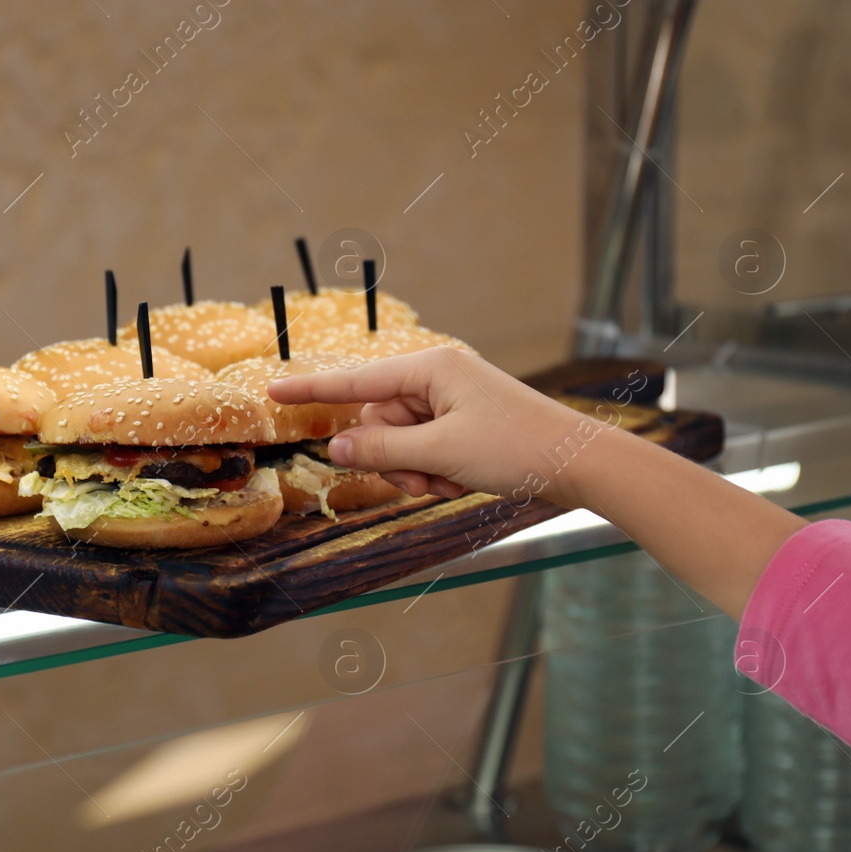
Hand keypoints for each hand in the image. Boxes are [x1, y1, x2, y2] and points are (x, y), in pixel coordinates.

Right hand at [268, 348, 606, 507]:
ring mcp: (452, 401)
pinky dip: (433, 471)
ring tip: (447, 483)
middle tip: (422, 480)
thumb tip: (338, 446)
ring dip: (414, 470)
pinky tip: (459, 482)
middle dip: (392, 457)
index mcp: (431, 368)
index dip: (312, 389)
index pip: (356, 381)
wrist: (579, 463)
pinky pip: (425, 449)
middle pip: (380, 420)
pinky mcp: (464, 424)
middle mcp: (438, 378)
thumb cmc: (516, 447)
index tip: (272, 389)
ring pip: (400, 441)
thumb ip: (383, 449)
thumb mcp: (441, 453)